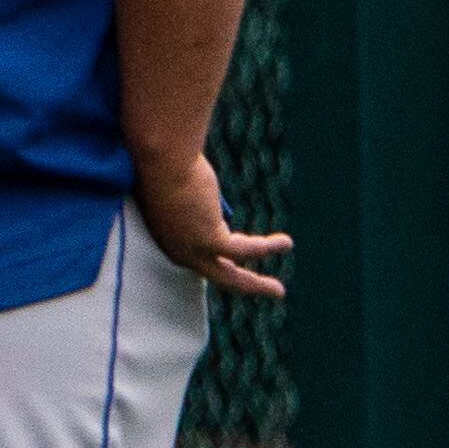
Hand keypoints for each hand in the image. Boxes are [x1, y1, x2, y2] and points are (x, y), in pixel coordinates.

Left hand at [134, 151, 288, 301]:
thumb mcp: (180, 186)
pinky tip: (286, 243)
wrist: (162, 155)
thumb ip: (195, 201)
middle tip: (258, 292)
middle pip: (216, 276)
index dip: (221, 261)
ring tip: (278, 291)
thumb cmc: (165, 162)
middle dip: (240, 286)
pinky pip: (247, 250)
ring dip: (257, 286)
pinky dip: (269, 247)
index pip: (198, 258)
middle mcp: (178, 251)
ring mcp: (192, 250)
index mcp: (168, 239)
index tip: (237, 261)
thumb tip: (213, 203)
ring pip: (231, 277)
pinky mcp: (210, 240)